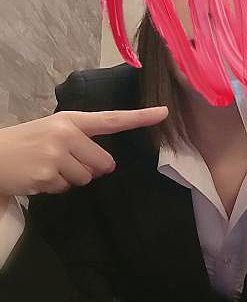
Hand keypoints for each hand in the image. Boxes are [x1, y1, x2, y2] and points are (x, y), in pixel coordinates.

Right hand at [0, 107, 167, 198]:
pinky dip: (55, 187)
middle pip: (104, 163)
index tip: (164, 112)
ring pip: (87, 178)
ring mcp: (57, 154)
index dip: (140, 117)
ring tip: (47, 167)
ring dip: (71, 178)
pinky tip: (38, 176)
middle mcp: (67, 133)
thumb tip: (107, 165)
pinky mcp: (48, 175)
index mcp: (71, 120)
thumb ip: (81, 140)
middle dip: (91, 168)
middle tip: (65, 161)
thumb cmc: (27, 143)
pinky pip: (67, 188)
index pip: (112, 119)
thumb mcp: (54, 130)